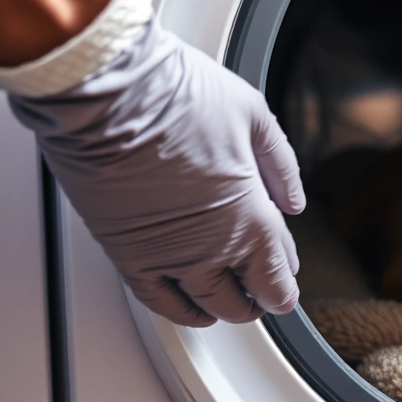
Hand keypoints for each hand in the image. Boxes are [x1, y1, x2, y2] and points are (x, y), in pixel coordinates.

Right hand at [9, 18, 305, 325]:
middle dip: (257, 298)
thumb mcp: (254, 116)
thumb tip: (293, 201)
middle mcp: (210, 248)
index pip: (276, 279)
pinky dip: (178, 310)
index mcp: (250, 218)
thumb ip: (281, 167)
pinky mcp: (125, 252)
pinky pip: (156, 299)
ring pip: (203, 306)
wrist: (107, 91)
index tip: (286, 278)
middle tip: (262, 290)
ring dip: (222, 308)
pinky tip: (190, 309)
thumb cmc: (177, 93)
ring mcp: (165, 255)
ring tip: (231, 303)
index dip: (284, 285)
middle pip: (242, 301)